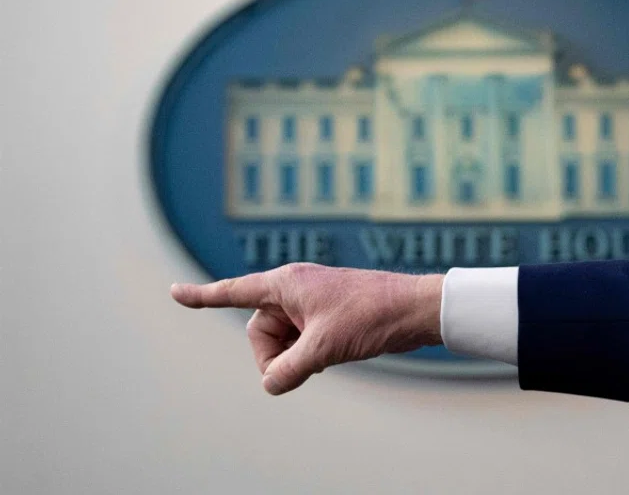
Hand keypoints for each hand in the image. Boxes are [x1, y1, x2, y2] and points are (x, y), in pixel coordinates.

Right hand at [170, 263, 442, 395]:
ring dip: (296, 357)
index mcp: (286, 284)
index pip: (233, 291)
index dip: (201, 297)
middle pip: (259, 332)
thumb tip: (271, 384)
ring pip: (281, 342)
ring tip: (329, 353)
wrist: (415, 309)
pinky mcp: (325, 317)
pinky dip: (309, 355)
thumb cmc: (371, 316)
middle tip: (309, 360)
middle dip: (276, 355)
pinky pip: (301, 343)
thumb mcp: (323, 348)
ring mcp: (310, 304)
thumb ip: (287, 371)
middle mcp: (294, 289)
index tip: (174, 292)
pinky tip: (334, 354)